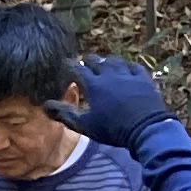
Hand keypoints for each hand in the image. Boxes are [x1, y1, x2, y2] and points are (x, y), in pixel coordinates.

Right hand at [47, 54, 172, 150]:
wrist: (146, 129)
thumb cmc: (112, 129)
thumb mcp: (85, 125)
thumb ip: (64, 114)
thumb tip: (44, 105)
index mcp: (93, 85)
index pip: (77, 68)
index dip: (69, 65)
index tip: (65, 64)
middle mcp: (109, 74)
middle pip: (96, 61)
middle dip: (88, 60)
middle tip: (85, 62)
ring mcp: (128, 75)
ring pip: (115, 61)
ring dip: (107, 61)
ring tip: (104, 64)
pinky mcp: (143, 79)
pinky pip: (133, 66)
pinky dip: (127, 66)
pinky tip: (126, 69)